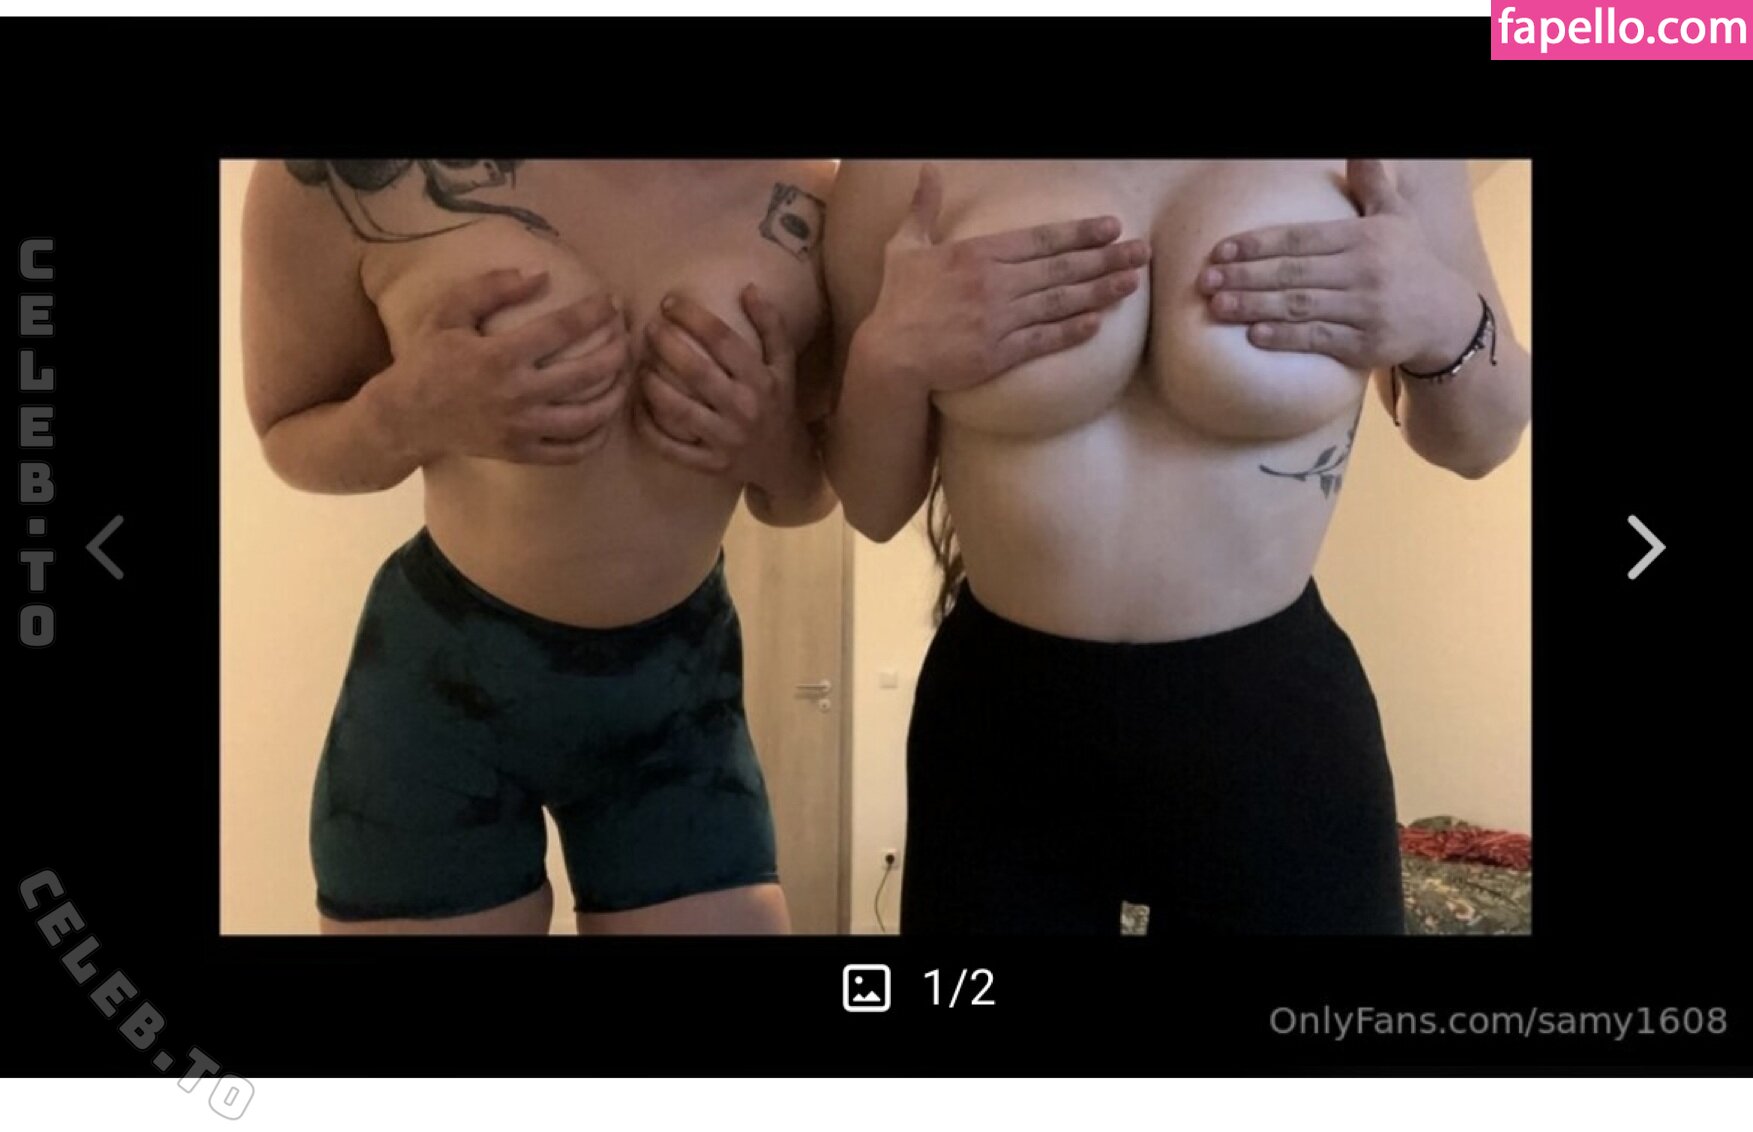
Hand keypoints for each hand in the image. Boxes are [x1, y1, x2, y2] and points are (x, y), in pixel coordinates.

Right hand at [377, 268, 631, 463]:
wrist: (405, 417)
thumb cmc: (428, 359)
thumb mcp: (449, 313)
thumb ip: (491, 288)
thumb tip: (541, 274)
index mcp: (499, 356)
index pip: (562, 330)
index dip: (594, 313)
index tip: (613, 302)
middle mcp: (516, 394)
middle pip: (587, 374)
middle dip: (617, 352)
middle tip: (628, 338)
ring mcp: (522, 429)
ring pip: (588, 417)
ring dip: (615, 395)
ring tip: (625, 376)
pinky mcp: (522, 453)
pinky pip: (571, 451)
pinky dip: (596, 436)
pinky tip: (605, 417)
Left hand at [634, 285, 806, 483]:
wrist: (784, 461)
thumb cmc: (777, 404)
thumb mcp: (783, 365)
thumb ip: (771, 326)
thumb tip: (748, 288)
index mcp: (762, 380)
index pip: (723, 340)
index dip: (693, 316)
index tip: (670, 302)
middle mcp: (744, 409)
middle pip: (696, 371)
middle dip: (666, 344)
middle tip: (648, 328)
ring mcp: (726, 439)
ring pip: (679, 410)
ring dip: (652, 384)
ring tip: (639, 365)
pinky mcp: (710, 464)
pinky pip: (671, 447)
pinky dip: (649, 428)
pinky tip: (635, 407)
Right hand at [853, 163, 1149, 392]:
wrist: (889, 354)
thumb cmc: (898, 301)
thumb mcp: (904, 247)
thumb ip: (922, 209)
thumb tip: (928, 171)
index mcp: (978, 254)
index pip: (1040, 240)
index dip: (1079, 233)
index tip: (1110, 228)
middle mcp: (995, 283)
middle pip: (1060, 268)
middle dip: (1105, 258)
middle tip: (1142, 252)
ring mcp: (1000, 320)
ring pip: (1059, 302)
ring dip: (1099, 291)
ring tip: (1131, 282)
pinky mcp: (999, 353)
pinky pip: (1043, 340)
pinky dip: (1071, 331)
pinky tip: (1098, 323)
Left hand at [1198, 159, 1478, 371]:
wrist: (1446, 317)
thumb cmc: (1410, 262)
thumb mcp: (1396, 217)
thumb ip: (1373, 184)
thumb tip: (1359, 150)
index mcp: (1364, 238)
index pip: (1300, 238)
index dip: (1257, 244)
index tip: (1220, 252)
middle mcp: (1364, 271)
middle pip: (1293, 272)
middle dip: (1245, 276)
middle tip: (1205, 282)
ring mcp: (1365, 310)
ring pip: (1300, 306)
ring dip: (1255, 307)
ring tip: (1217, 307)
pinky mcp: (1366, 345)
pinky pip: (1319, 339)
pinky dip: (1286, 338)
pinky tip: (1254, 336)